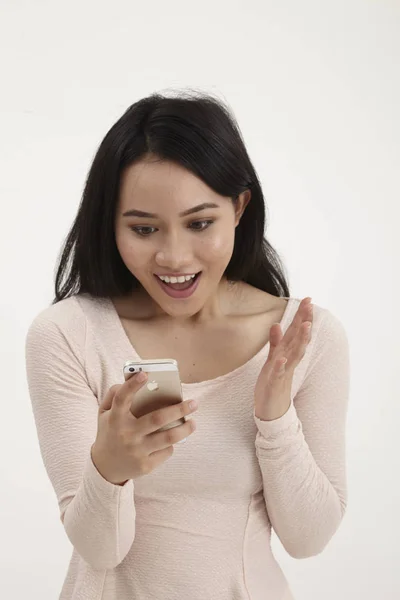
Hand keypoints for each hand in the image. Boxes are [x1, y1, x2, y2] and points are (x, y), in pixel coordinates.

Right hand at [91, 372, 197, 484]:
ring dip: (185, 429)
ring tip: (193, 422)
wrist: (105, 468)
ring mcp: (136, 451)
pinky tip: (173, 439)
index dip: (132, 385)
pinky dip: (172, 444)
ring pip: (168, 438)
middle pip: (157, 419)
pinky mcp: (145, 465)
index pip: (122, 399)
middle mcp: (126, 434)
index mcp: (115, 419)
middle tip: (194, 402)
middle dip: (179, 409)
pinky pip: (166, 451)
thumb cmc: (110, 432)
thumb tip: (134, 378)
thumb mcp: (104, 413)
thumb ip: (114, 394)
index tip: (145, 373)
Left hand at [254, 296, 313, 420]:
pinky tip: (281, 359)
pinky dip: (280, 367)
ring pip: (294, 354)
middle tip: (310, 305)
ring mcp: (283, 372)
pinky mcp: (275, 384)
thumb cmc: (272, 383)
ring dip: (300, 341)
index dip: (302, 316)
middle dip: (305, 322)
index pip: (296, 332)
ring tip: (306, 326)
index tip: (308, 299)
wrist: (272, 411)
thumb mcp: (272, 360)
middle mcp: (288, 361)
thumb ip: (275, 343)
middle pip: (299, 339)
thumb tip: (276, 324)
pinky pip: (278, 374)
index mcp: (287, 353)